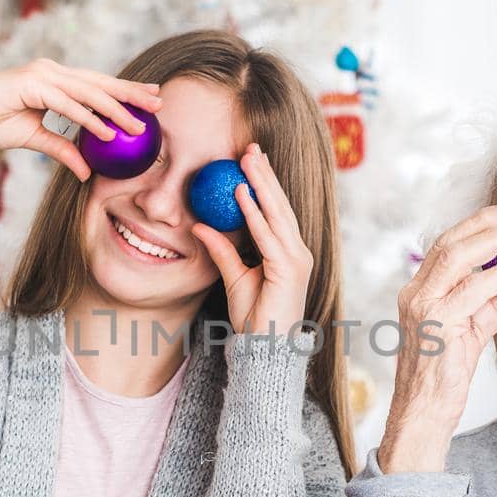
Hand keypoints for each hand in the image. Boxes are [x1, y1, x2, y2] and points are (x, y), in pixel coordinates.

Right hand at [0, 59, 161, 179]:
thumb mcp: (36, 139)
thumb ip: (63, 150)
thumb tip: (87, 171)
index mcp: (55, 79)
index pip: (97, 84)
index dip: (124, 90)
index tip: (150, 99)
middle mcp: (52, 72)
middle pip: (100, 82)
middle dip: (131, 92)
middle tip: (159, 101)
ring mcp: (42, 75)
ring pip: (88, 92)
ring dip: (116, 109)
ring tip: (139, 125)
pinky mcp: (31, 84)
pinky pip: (67, 105)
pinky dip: (88, 119)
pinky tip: (108, 131)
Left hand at [191, 143, 311, 336]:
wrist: (266, 349)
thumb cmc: (254, 318)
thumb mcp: (234, 278)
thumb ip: (222, 251)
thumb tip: (200, 226)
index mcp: (288, 252)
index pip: (276, 210)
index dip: (265, 182)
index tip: (250, 159)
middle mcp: (297, 251)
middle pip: (280, 204)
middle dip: (265, 174)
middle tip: (250, 147)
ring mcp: (296, 259)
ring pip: (277, 213)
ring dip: (261, 184)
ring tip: (247, 159)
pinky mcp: (289, 269)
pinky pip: (268, 235)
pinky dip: (255, 213)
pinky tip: (242, 194)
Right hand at [377, 202, 496, 473]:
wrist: (422, 415)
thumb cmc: (443, 378)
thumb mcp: (471, 334)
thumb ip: (493, 307)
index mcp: (417, 294)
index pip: (443, 248)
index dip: (473, 226)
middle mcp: (414, 296)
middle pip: (448, 244)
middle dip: (483, 223)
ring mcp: (423, 309)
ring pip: (456, 259)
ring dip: (493, 242)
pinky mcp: (437, 326)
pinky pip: (473, 291)